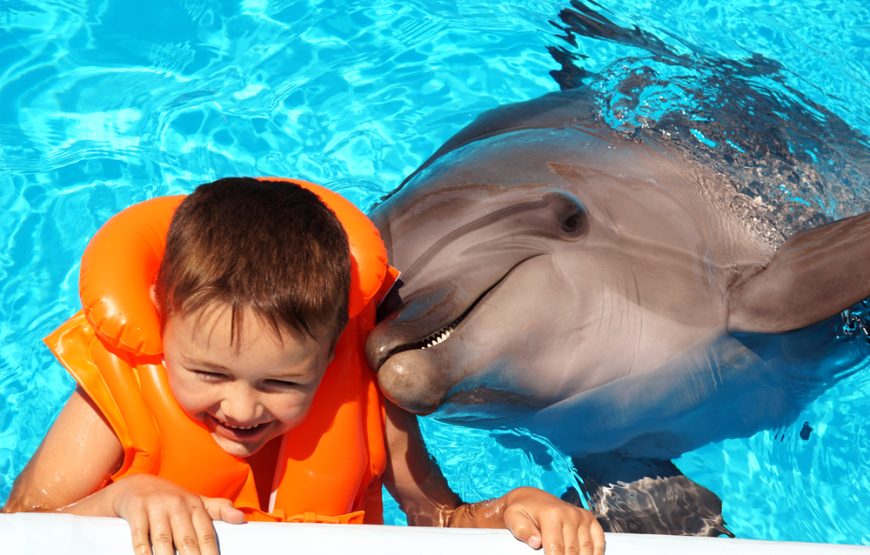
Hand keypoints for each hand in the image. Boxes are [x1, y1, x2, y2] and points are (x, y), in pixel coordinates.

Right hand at [108, 474, 244, 554]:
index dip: (211, 554)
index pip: (207, 535)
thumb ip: (220, 510)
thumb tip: (242, 518)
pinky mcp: (137, 510)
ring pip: (164, 540)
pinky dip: (144, 552)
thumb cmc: (172, 500)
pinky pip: (140, 537)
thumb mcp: (196, 502)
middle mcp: (178, 505)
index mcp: (195, 506)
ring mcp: (157, 507)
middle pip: (187, 541)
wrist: (136, 485)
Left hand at [501, 487, 604, 554]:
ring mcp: (581, 516)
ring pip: (586, 549)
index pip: (556, 549)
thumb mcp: (513, 517)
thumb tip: (535, 541)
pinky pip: (599, 540)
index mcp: (551, 514)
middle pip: (572, 552)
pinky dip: (596, 553)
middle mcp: (569, 514)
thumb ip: (521, 530)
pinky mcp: (588, 519)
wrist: (531, 499)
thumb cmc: (521, 512)